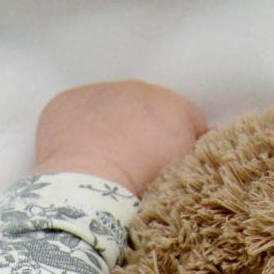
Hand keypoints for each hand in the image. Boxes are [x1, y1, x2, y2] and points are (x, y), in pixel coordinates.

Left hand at [32, 81, 208, 195]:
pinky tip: (75, 155)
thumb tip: (208, 135)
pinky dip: (75, 130)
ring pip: (107, 108)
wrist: (92, 184)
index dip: (178, 143)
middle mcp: (138, 89)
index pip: (185, 118)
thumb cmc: (146, 182)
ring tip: (102, 163)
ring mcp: (98, 92)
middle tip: (133, 167)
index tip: (168, 166)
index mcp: (174, 106)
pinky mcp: (65, 102)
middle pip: (143, 110)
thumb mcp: (187, 170)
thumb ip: (201, 147)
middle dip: (140, 132)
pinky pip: (73, 113)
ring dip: (107, 128)